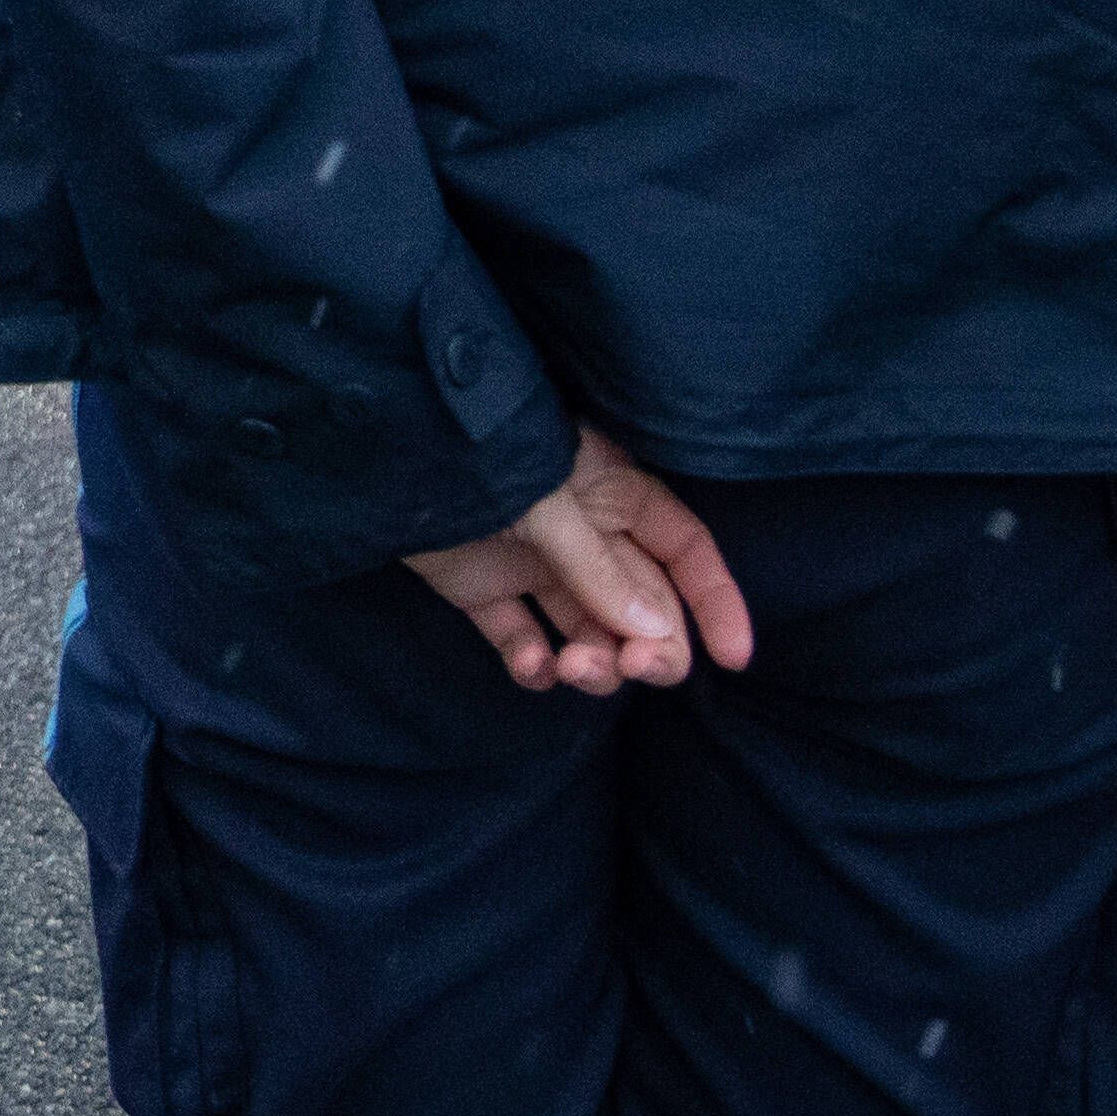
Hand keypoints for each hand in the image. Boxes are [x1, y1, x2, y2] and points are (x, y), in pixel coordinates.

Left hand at [403, 426, 755, 697]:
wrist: (383, 446)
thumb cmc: (480, 456)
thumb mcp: (550, 505)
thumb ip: (598, 570)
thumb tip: (654, 632)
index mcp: (617, 494)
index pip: (687, 553)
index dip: (716, 604)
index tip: (733, 658)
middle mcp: (584, 532)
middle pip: (643, 607)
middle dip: (649, 647)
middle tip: (633, 667)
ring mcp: (534, 562)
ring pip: (587, 631)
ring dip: (593, 662)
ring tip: (570, 669)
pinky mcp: (482, 588)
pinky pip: (521, 638)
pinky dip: (531, 662)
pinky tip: (532, 666)